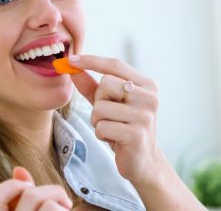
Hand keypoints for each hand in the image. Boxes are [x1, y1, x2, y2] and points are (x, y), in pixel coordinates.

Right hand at [0, 167, 72, 210]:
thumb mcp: (31, 210)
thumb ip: (22, 195)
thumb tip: (18, 169)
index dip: (11, 187)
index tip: (29, 187)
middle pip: (29, 195)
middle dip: (51, 190)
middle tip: (63, 200)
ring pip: (43, 202)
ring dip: (59, 199)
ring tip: (65, 208)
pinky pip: (53, 209)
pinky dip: (64, 207)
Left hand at [69, 55, 163, 185]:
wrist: (142, 161)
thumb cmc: (123, 127)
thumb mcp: (108, 103)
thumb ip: (91, 85)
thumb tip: (72, 67)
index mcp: (146, 84)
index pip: (115, 65)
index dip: (91, 61)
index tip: (70, 59)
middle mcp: (149, 97)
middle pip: (105, 83)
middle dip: (98, 100)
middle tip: (109, 115)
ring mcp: (145, 116)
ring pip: (100, 107)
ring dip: (97, 120)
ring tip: (112, 129)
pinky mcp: (136, 135)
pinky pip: (102, 127)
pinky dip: (101, 134)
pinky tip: (114, 140)